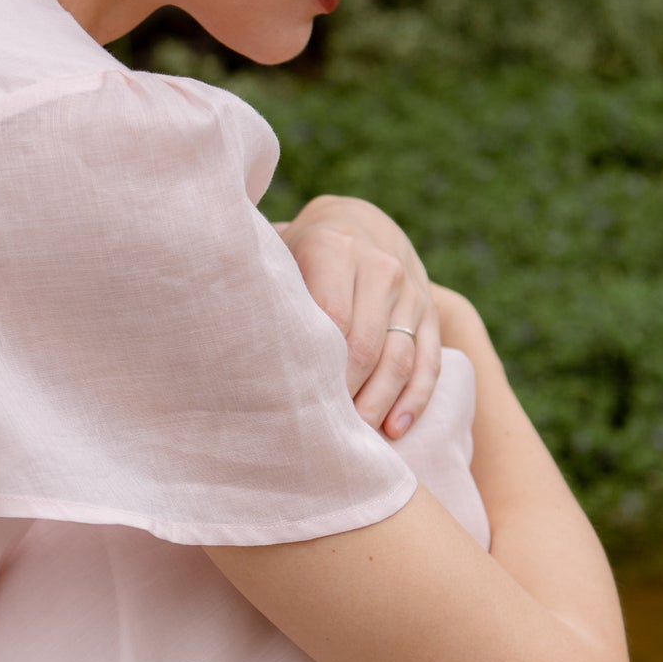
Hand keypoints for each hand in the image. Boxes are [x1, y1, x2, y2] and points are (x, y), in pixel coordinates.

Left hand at [275, 194, 440, 438]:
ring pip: (400, 358)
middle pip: (366, 345)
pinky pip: (429, 360)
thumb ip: (266, 292)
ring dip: (379, 404)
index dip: (318, 368)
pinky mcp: (430, 311)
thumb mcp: (280, 255)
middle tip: (324, 433)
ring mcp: (409, 291)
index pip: (331, 319)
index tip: (299, 403)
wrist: (357, 223)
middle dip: (347, 394)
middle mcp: (378, 267)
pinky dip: (414, 399)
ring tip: (357, 439)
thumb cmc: (300, 253)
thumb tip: (232, 346)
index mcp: (333, 250)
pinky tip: (395, 429)